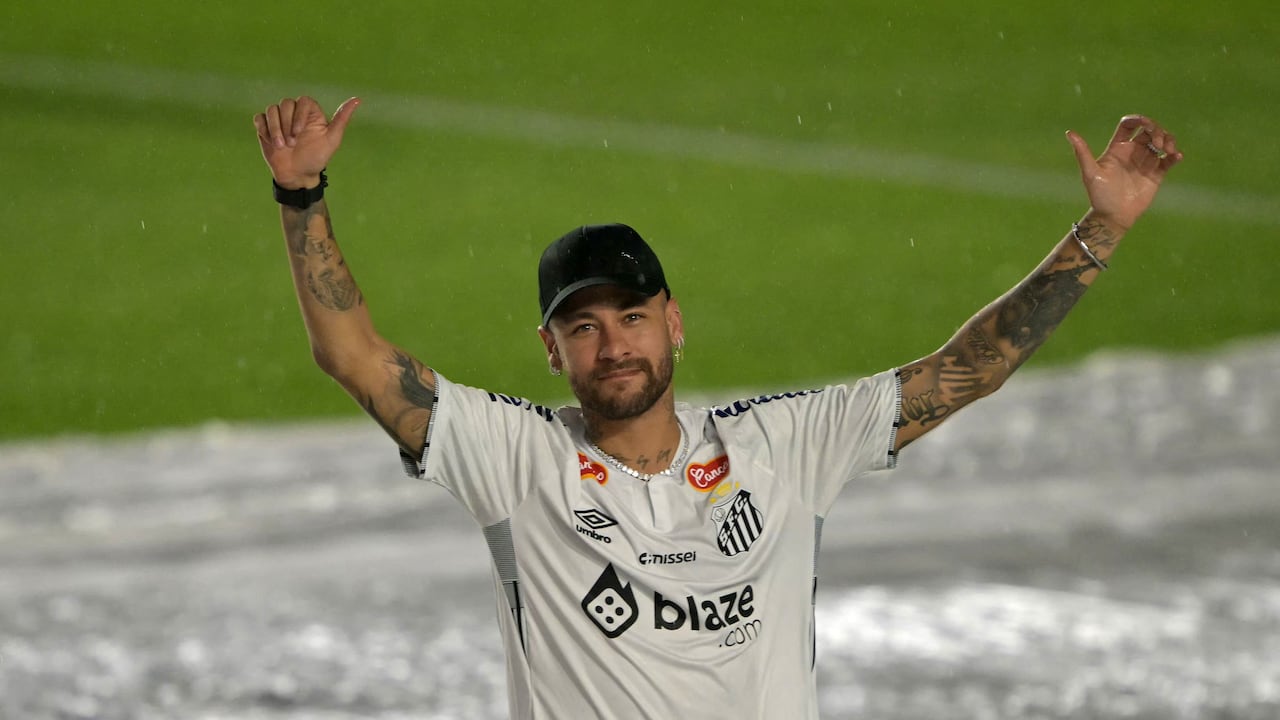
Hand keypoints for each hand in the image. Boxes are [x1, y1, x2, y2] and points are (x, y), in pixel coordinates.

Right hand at [254, 96, 359, 188]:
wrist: (298, 176)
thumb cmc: (317, 158)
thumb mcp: (332, 140)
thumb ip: (342, 119)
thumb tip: (358, 99)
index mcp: (311, 113)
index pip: (303, 101)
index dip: (299, 114)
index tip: (299, 132)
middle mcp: (294, 113)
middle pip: (285, 103)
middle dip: (286, 124)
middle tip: (292, 143)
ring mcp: (279, 120)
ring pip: (271, 110)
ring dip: (275, 128)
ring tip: (281, 146)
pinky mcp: (265, 128)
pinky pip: (259, 118)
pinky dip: (264, 129)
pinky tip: (271, 142)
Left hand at [1066, 115, 1183, 230]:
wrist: (1113, 216)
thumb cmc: (1099, 195)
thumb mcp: (1090, 172)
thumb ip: (1082, 152)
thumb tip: (1069, 132)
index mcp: (1117, 147)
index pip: (1129, 125)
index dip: (1139, 119)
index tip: (1146, 125)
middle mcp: (1133, 151)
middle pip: (1149, 130)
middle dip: (1157, 130)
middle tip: (1157, 143)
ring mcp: (1146, 161)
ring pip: (1162, 142)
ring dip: (1168, 140)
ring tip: (1167, 150)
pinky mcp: (1156, 173)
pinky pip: (1169, 160)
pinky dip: (1175, 155)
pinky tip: (1176, 157)